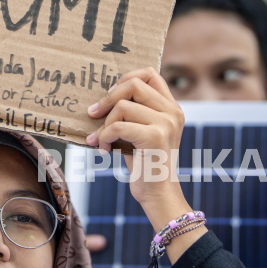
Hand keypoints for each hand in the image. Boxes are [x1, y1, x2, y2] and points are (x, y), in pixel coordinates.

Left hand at [85, 67, 204, 262]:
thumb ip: (133, 111)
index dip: (126, 77)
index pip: (150, 73)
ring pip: (123, 106)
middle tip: (93, 113)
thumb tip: (102, 97)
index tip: (110, 95)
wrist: (157, 194)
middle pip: (133, 84)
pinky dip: (103, 137)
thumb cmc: (143, 163)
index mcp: (172, 107)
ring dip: (105, 123)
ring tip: (100, 140)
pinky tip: (102, 149)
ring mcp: (166, 123)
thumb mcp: (140, 131)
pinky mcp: (155, 137)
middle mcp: (173, 112)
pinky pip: (119, 126)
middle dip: (108, 98)